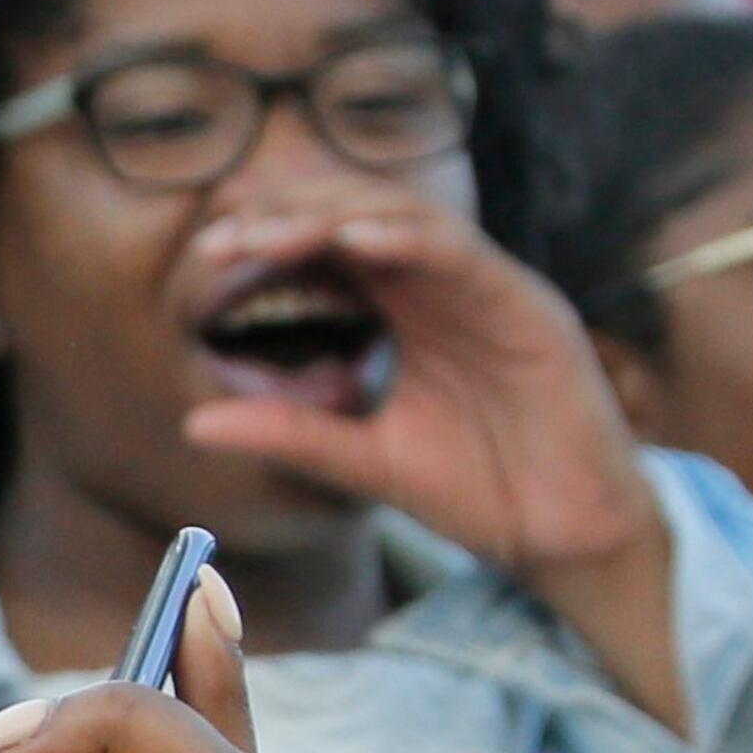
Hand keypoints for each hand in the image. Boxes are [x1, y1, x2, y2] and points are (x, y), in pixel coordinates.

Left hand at [175, 197, 678, 713]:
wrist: (560, 536)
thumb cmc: (478, 491)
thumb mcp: (364, 460)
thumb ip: (289, 433)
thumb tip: (192, 422)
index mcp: (411, 309)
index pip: (334, 248)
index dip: (273, 240)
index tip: (207, 259)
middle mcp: (448, 287)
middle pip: (363, 216)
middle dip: (290, 216)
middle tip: (223, 240)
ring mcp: (490, 290)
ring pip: (408, 218)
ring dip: (336, 216)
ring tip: (272, 231)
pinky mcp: (529, 307)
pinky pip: (465, 255)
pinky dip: (408, 239)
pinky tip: (354, 241)